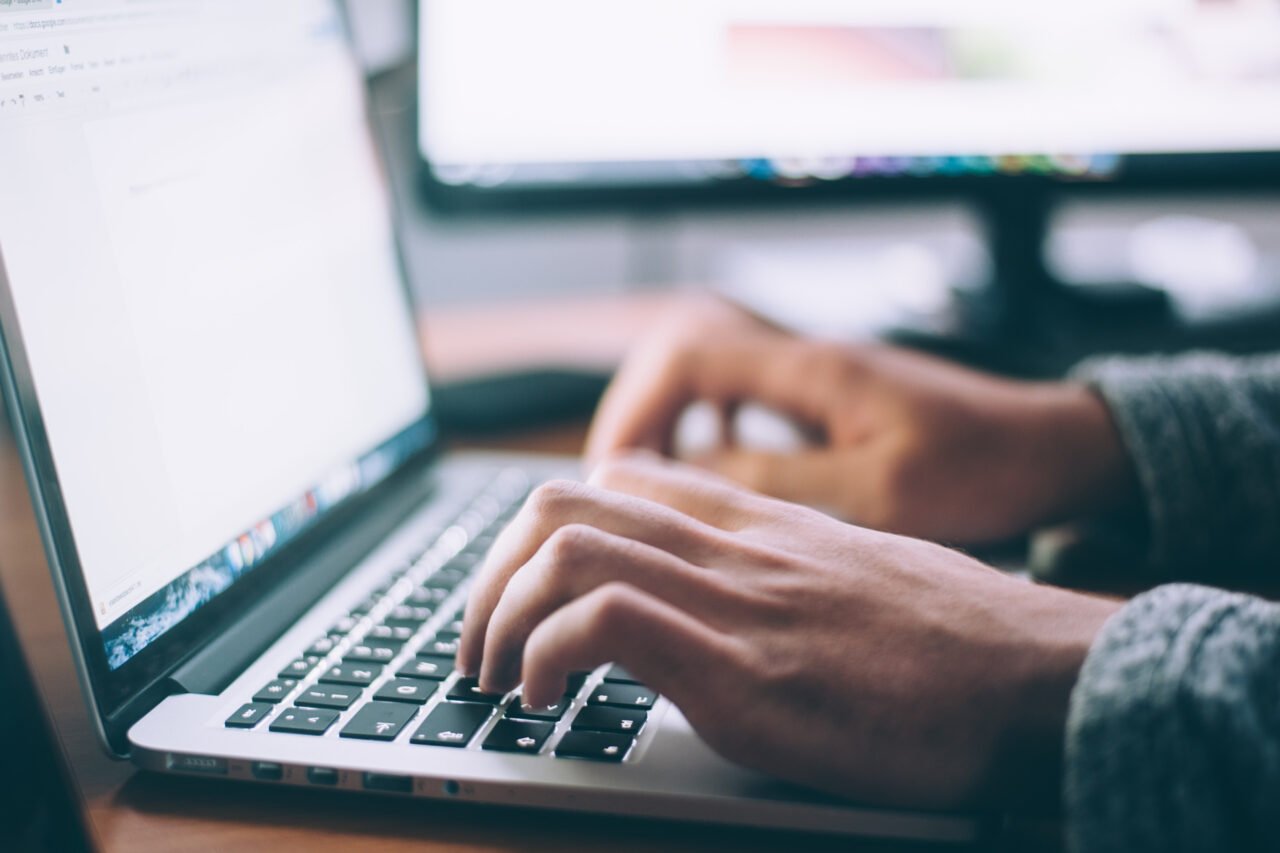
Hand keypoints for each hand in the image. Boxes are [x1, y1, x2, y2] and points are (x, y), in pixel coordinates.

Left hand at [459, 453, 1120, 809]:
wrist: (1044, 677)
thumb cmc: (961, 642)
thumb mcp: (858, 578)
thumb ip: (783, 571)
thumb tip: (731, 601)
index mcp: (758, 525)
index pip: (619, 479)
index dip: (544, 530)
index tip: (524, 592)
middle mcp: (735, 547)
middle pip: (563, 502)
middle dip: (490, 574)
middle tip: (479, 643)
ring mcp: (736, 602)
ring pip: (565, 547)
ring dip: (497, 615)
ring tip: (494, 678)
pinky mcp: (745, 672)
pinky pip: (604, 621)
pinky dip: (545, 655)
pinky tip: (544, 700)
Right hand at [586, 295, 1137, 544]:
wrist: (1052, 448)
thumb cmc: (983, 468)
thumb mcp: (879, 491)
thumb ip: (780, 479)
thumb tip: (690, 475)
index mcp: (812, 369)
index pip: (687, 354)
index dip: (636, 408)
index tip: (616, 471)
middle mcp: (805, 358)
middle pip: (682, 352)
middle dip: (638, 412)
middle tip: (617, 480)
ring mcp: (816, 374)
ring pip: (708, 371)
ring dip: (668, 418)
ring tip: (649, 479)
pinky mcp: (828, 397)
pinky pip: (741, 394)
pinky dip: (708, 425)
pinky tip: (711, 469)